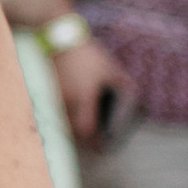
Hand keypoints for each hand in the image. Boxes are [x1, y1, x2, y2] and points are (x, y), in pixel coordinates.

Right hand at [52, 33, 124, 149]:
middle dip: (84, 139)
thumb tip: (135, 97)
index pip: (85, 128)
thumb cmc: (88, 54)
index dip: (93, 141)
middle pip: (73, 130)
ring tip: (87, 130)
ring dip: (75, 128)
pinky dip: (69, 118)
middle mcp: (69, 100)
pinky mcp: (52, 93)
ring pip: (65, 122)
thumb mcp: (111, 68)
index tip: (101, 147)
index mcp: (85, 96)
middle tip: (95, 143)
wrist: (60, 39)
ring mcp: (58, 97)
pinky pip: (60, 112)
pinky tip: (77, 114)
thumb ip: (124, 85)